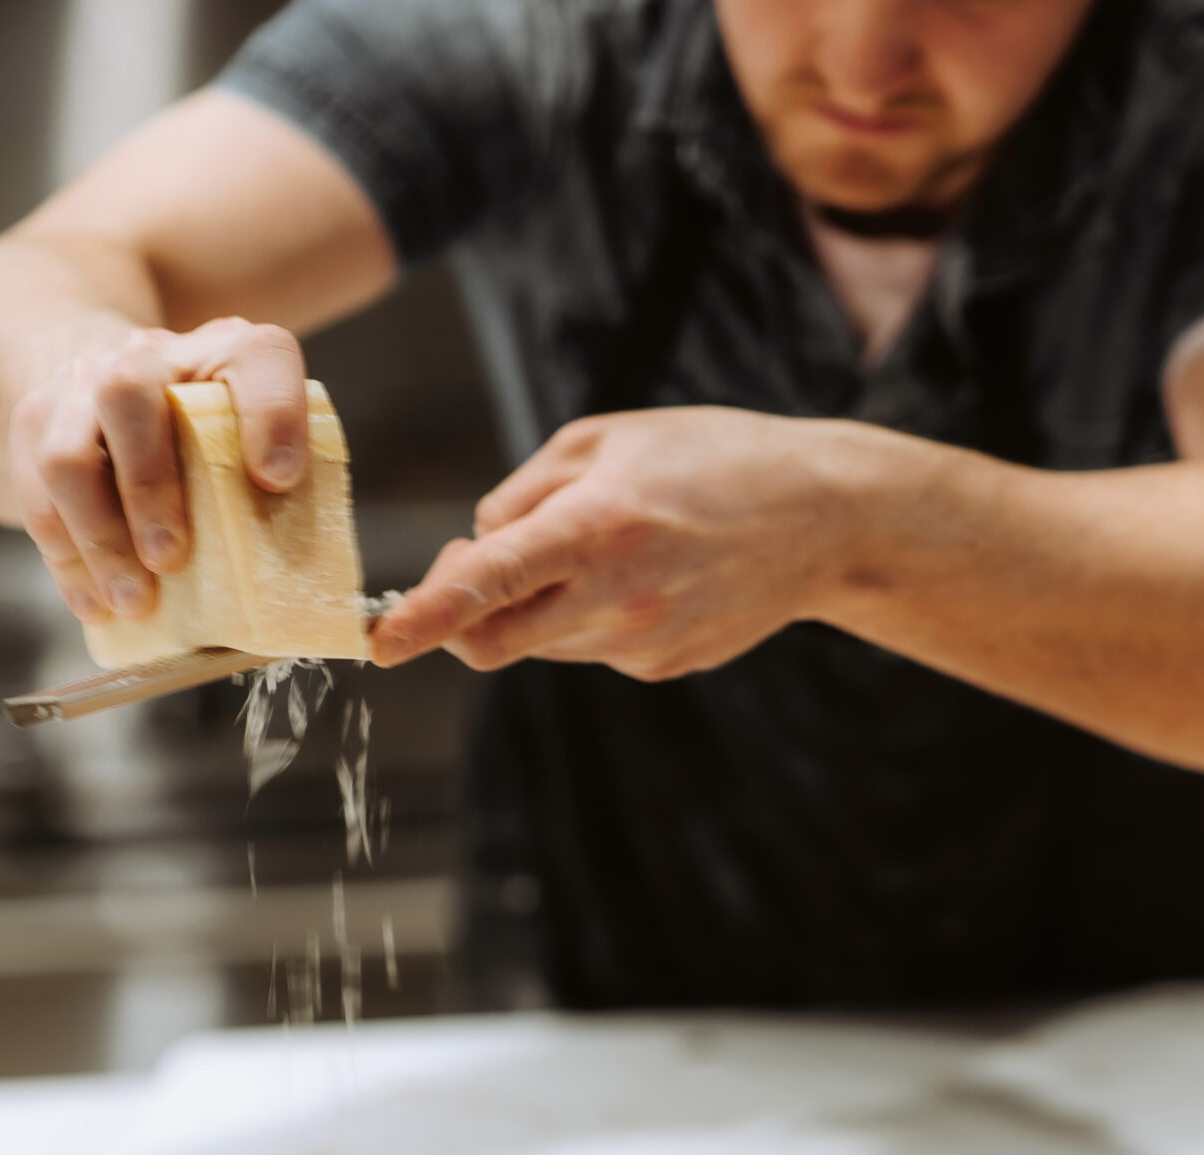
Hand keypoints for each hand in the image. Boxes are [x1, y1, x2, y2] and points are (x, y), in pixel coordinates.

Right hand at [8, 317, 309, 620]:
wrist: (118, 385)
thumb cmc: (210, 433)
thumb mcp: (254, 437)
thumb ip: (276, 481)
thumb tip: (290, 577)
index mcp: (226, 351)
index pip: (257, 357)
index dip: (271, 414)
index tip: (278, 479)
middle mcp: (148, 355)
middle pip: (126, 393)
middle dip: (147, 485)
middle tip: (171, 559)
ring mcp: (81, 384)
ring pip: (66, 454)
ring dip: (100, 538)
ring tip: (133, 601)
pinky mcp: (35, 423)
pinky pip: (36, 495)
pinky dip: (67, 559)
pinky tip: (94, 603)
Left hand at [371, 408, 865, 677]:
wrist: (822, 518)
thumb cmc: (710, 458)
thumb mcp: (604, 440)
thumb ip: (524, 493)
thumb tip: (476, 547)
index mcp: (598, 526)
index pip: (489, 582)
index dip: (426, 614)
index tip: (381, 640)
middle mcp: (618, 596)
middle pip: (494, 641)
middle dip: (456, 621)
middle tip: (469, 568)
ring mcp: (643, 642)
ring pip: (540, 644)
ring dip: (534, 608)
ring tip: (598, 547)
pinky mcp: (662, 666)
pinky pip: (590, 648)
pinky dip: (587, 618)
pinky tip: (643, 574)